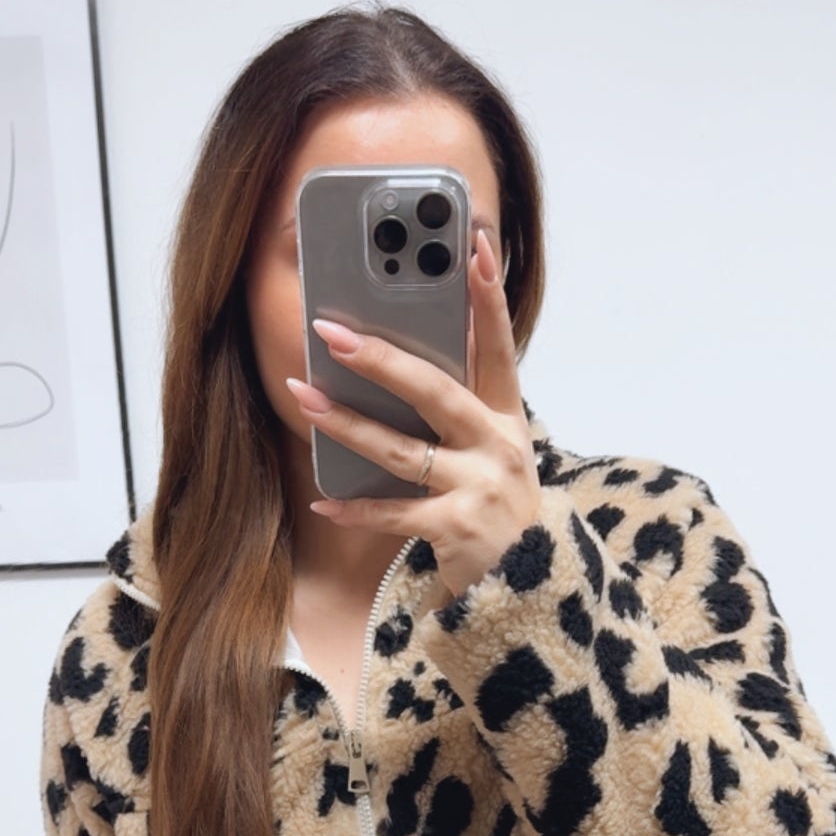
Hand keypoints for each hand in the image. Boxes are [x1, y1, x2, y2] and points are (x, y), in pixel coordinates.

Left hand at [286, 228, 541, 598]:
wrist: (532, 588)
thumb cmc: (498, 512)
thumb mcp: (493, 454)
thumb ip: (458, 411)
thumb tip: (397, 363)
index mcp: (506, 419)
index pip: (498, 348)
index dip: (488, 298)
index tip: (475, 247)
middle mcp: (499, 447)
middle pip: (435, 391)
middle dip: (379, 358)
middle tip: (331, 332)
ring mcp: (481, 488)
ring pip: (401, 449)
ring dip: (346, 423)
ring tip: (303, 398)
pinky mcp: (459, 529)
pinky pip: (394, 513)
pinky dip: (355, 507)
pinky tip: (321, 497)